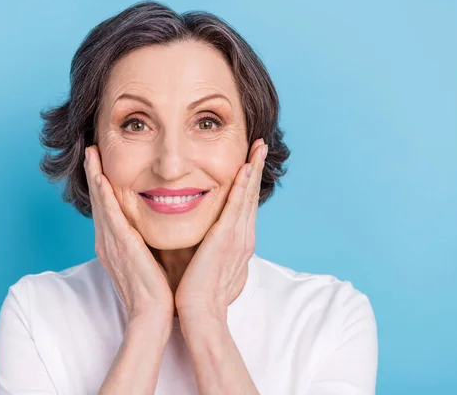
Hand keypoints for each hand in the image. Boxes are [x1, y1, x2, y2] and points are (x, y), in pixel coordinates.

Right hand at [84, 145, 174, 323]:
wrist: (152, 313)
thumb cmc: (154, 290)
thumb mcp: (147, 260)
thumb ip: (145, 242)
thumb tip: (154, 228)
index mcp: (113, 245)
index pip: (106, 209)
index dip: (101, 186)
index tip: (101, 165)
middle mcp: (107, 241)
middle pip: (98, 201)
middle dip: (94, 174)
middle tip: (90, 151)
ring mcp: (111, 243)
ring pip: (101, 202)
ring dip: (95, 176)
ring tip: (91, 154)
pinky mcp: (121, 245)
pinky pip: (110, 215)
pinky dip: (104, 195)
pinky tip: (102, 178)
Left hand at [174, 138, 267, 316]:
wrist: (199, 311)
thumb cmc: (198, 290)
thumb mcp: (205, 260)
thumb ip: (204, 243)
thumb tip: (196, 232)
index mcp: (237, 241)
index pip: (244, 204)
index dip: (248, 181)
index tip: (249, 160)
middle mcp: (242, 236)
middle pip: (251, 194)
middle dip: (256, 168)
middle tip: (261, 145)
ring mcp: (237, 236)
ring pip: (247, 195)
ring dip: (253, 169)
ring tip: (258, 147)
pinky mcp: (226, 239)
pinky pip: (236, 207)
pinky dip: (242, 186)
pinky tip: (245, 168)